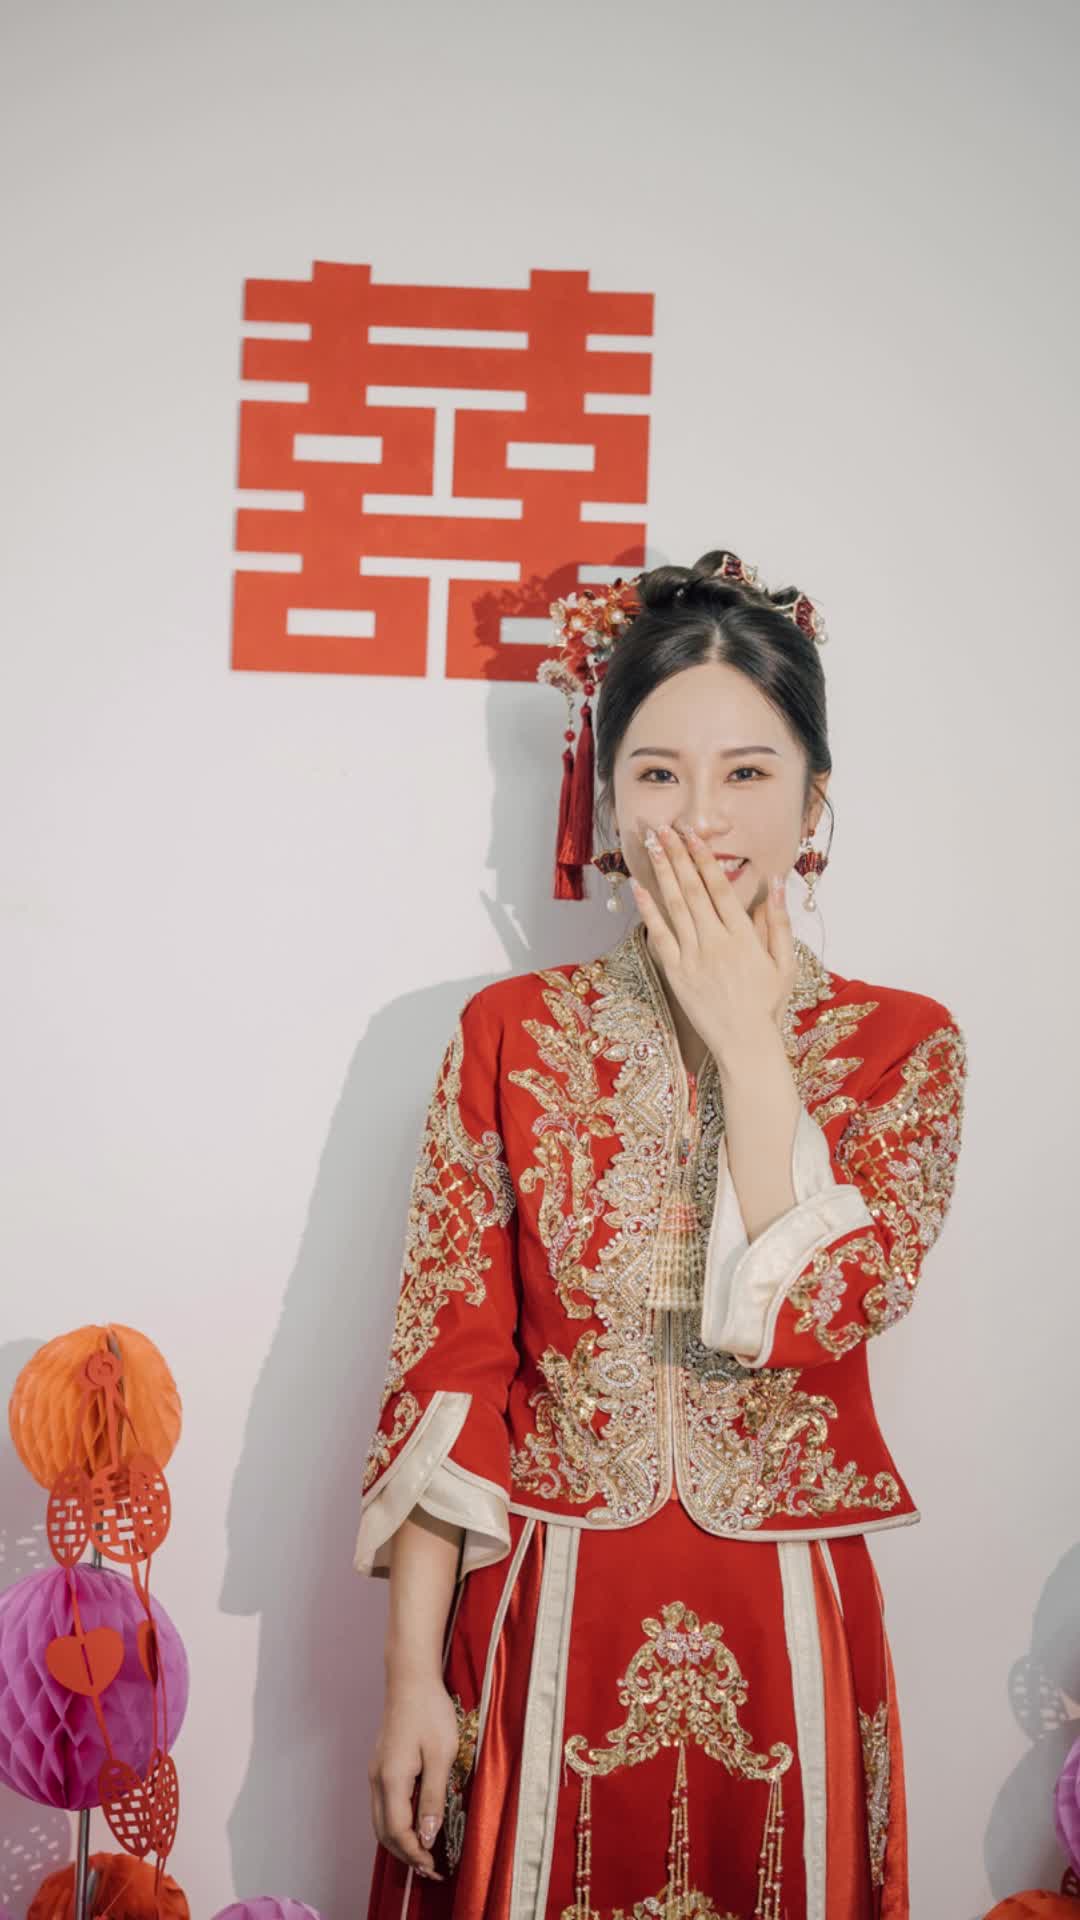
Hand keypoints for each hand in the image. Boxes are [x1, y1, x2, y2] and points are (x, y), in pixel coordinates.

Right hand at [368, 1672, 459, 1880]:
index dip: (415, 1854)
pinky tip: (415, 1824)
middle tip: (430, 1868)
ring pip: (380, 1820)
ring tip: (424, 1852)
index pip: (398, 1832)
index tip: (434, 1867)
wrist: (410, 1678)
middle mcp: (377, 1779)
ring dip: (399, 1841)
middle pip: (383, 1832)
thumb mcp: (441, 1756)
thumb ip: (433, 1797)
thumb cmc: (430, 1712)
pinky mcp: (380, 1765)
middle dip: (405, 1855)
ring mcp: (375, 1772)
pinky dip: (395, 1823)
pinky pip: (382, 1805)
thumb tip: (427, 1836)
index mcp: (391, 1779)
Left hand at [631, 820, 796, 1063]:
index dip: (703, 858)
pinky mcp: (676, 973)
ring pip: (674, 906)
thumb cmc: (767, 1004)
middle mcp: (716, 942)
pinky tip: (638, 887)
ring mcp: (693, 957)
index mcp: (744, 937)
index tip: (692, 833)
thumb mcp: (785, 962)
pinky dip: (647, 910)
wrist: (744, 1044)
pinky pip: (659, 935)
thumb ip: (779, 921)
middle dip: (676, 855)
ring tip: (650, 844)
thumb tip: (777, 882)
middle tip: (662, 827)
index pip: (719, 888)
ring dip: (661, 872)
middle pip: (692, 889)